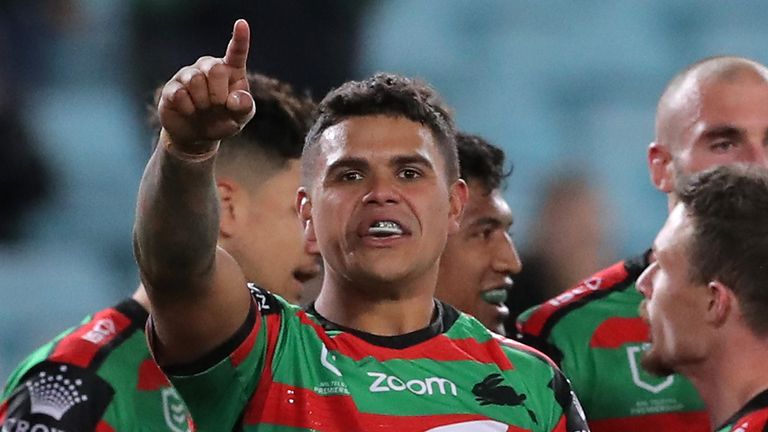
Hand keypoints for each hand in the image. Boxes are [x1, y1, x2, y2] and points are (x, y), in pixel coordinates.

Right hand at [158, 19, 254, 151]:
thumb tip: (235, 99)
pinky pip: (179, 93)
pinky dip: (188, 108)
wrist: (198, 136)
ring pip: (195, 80)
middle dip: (218, 94)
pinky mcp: (172, 87)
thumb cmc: (223, 120)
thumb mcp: (240, 117)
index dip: (240, 39)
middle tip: (217, 105)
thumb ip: (244, 107)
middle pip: (215, 68)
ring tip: (203, 109)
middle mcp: (209, 67)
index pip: (236, 52)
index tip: (242, 24)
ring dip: (202, 102)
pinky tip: (189, 111)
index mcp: (231, 71)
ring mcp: (189, 75)